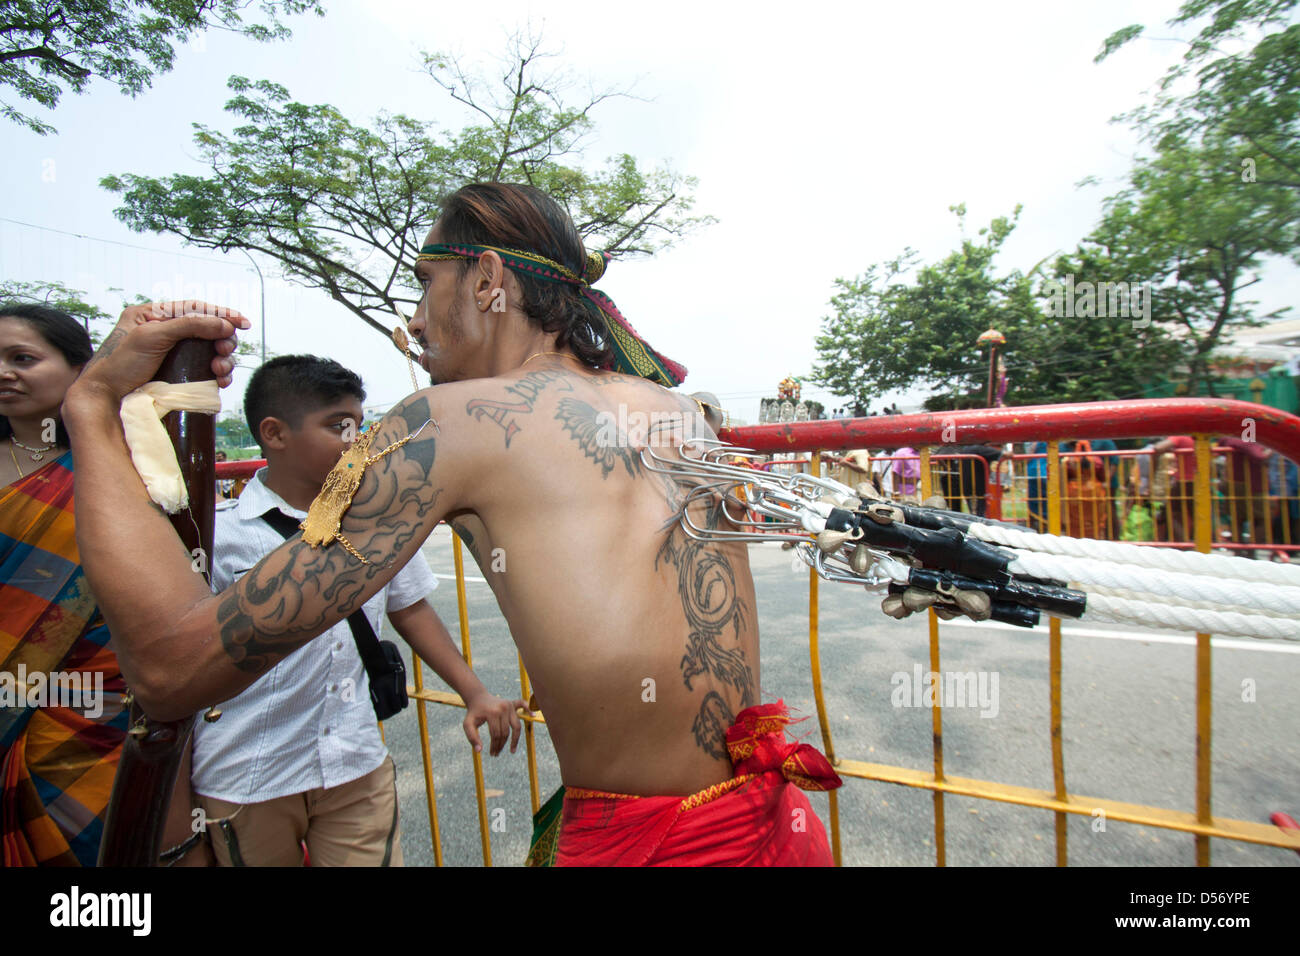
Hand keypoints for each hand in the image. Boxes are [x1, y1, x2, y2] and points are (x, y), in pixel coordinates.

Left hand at [74, 301, 249, 402]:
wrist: (105, 397)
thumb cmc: (119, 364)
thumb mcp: (152, 337)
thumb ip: (188, 325)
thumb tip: (223, 324)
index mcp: (154, 315)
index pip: (194, 309)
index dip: (221, 314)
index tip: (242, 323)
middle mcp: (166, 333)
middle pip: (207, 330)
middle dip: (222, 341)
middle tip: (224, 352)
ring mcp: (173, 355)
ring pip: (210, 352)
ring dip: (223, 360)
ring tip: (220, 371)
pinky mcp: (179, 375)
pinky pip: (206, 371)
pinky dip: (218, 375)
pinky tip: (220, 381)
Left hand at [462, 692, 530, 755]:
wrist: (477, 697)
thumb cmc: (473, 712)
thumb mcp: (467, 724)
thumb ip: (472, 737)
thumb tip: (479, 751)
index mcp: (492, 713)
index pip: (496, 734)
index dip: (494, 746)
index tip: (492, 754)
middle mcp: (503, 708)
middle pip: (506, 732)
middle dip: (501, 745)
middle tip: (497, 753)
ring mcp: (509, 705)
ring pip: (516, 726)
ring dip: (515, 740)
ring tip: (512, 750)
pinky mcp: (512, 703)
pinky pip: (522, 705)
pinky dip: (528, 709)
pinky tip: (533, 715)